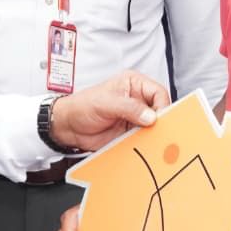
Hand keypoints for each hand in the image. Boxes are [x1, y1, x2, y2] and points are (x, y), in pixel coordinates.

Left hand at [50, 72, 167, 151]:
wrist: (68, 127)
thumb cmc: (81, 107)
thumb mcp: (105, 103)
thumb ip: (129, 108)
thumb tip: (150, 116)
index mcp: (133, 84)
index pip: (158, 92)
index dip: (162, 105)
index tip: (158, 118)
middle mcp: (137, 100)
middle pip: (160, 110)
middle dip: (161, 122)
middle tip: (158, 132)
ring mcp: (135, 118)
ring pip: (155, 126)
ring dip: (153, 134)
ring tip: (149, 140)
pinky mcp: (131, 133)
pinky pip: (145, 139)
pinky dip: (146, 144)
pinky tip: (142, 147)